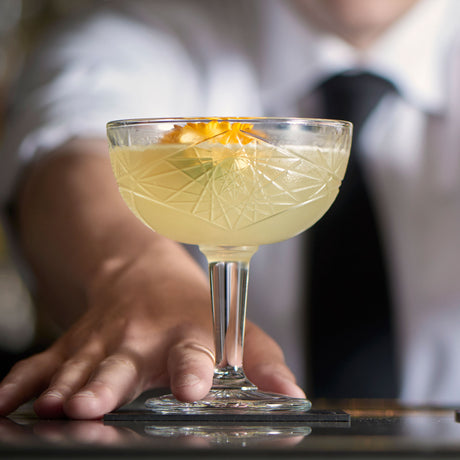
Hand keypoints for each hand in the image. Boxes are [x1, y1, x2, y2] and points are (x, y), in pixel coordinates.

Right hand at [0, 142, 303, 418]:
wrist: (142, 271)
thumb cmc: (192, 308)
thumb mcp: (232, 329)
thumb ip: (261, 362)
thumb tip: (292, 396)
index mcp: (184, 333)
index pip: (192, 352)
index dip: (192, 368)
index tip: (192, 386)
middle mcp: (140, 337)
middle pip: (122, 363)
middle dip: (106, 384)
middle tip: (89, 404)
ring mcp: (102, 340)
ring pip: (78, 366)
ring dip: (62, 387)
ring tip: (50, 408)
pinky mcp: (74, 343)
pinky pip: (44, 362)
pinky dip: (22, 382)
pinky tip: (4, 403)